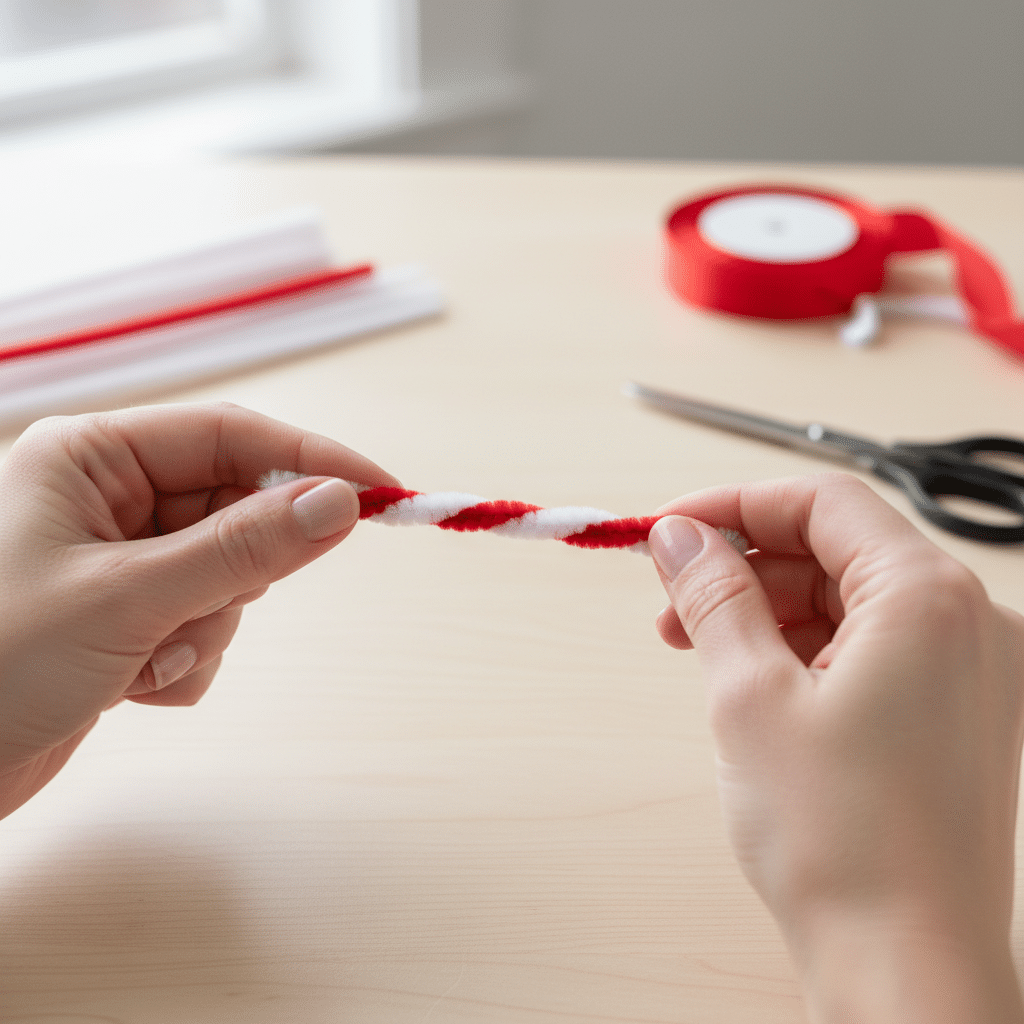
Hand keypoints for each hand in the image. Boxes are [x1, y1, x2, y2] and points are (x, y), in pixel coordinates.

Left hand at [0, 402, 397, 818]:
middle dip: (237, 572)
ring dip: (205, 627)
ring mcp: (122, 560)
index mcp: (92, 457)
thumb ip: (242, 548)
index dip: (313, 460)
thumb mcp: (129, 597)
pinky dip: (186, 659)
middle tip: (208, 607)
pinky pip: (205, 623)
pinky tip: (128, 685)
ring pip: (228, 576)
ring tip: (142, 658)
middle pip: (236, 508)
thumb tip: (342, 503)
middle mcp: (109, 498)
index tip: (382, 491)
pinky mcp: (129, 617)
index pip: (231, 436)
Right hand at [648, 473, 1023, 1023]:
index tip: (669, 530)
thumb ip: (712, 595)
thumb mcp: (747, 695)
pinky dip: (804, 650)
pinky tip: (752, 684)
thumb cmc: (842, 842)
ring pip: (847, 600)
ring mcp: (969, 672)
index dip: (732, 506)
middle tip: (671, 602)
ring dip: (767, 610)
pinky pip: (869, 647)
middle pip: (834, 548)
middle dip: (743, 566)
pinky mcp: (953, 714)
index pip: (820, 503)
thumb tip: (679, 536)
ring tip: (700, 650)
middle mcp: (968, 623)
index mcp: (929, 598)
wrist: (904, 968)